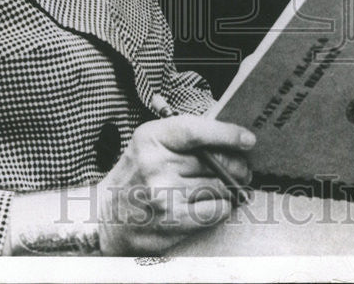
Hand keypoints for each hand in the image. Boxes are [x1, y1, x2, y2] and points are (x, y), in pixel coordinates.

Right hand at [96, 115, 254, 254]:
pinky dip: (222, 207)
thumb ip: (185, 137)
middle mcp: (155, 165)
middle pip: (215, 161)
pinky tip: (215, 203)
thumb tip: (231, 140)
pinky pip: (216, 210)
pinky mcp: (171, 221)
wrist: (105, 217)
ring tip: (227, 187)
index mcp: (151, 138)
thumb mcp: (150, 143)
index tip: (248, 139)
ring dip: (230, 188)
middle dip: (237, 166)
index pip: (196, 131)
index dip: (227, 134)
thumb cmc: (136, 175)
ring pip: (219, 186)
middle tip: (244, 170)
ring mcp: (163, 195)